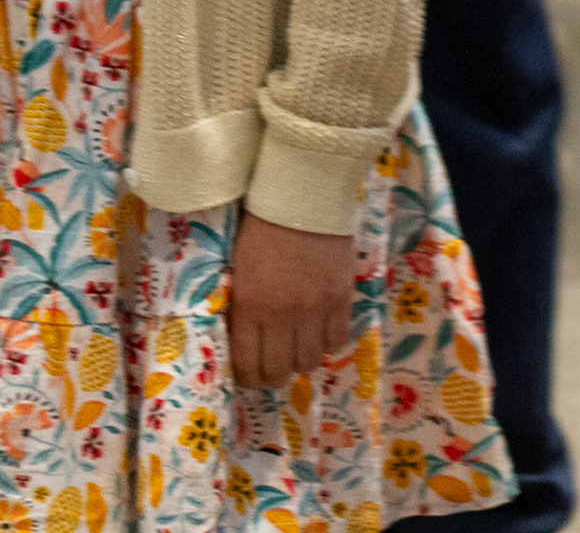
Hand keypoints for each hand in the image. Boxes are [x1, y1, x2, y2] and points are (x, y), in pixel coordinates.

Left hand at [227, 212, 356, 388]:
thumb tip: (242, 341)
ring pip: (310, 361)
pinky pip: (337, 339)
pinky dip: (328, 342)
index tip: (250, 375)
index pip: (247, 364)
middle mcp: (282, 315)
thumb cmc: (260, 231)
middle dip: (274, 377)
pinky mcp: (342, 297)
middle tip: (274, 368)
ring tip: (300, 349)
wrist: (302, 199)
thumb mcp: (237, 272)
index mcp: (249, 307)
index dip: (248, 378)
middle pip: (279, 371)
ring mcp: (316, 308)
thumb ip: (240, 309)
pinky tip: (322, 331)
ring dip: (302, 361)